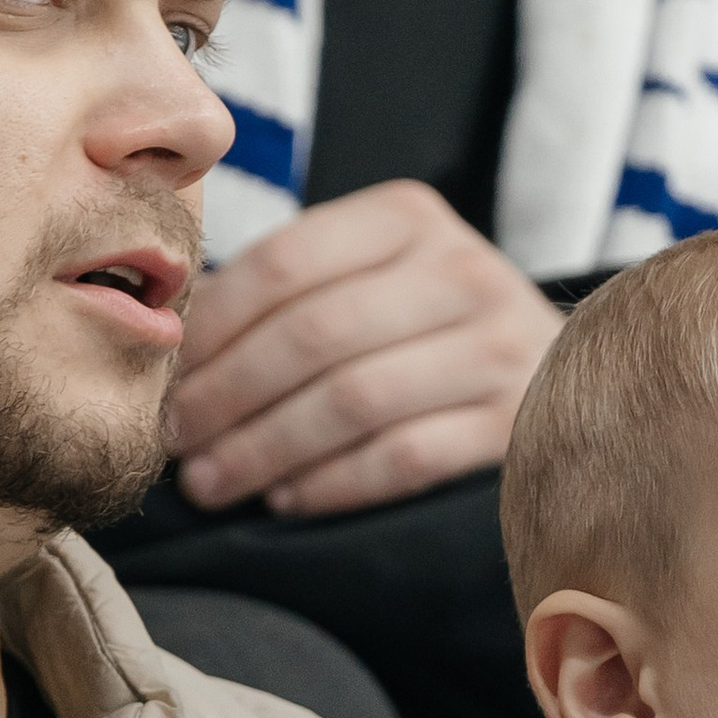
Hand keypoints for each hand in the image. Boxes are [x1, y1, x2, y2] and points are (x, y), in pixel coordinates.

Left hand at [167, 181, 562, 517]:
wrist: (557, 374)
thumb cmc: (423, 330)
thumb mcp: (366, 277)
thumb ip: (284, 294)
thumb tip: (167, 347)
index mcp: (406, 218)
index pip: (284, 264)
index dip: (211, 329)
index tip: (160, 380)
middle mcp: (462, 270)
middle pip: (313, 335)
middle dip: (227, 396)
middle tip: (175, 443)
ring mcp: (498, 347)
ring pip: (354, 399)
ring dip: (266, 448)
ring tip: (214, 482)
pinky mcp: (514, 423)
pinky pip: (404, 457)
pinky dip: (333, 482)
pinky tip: (286, 499)